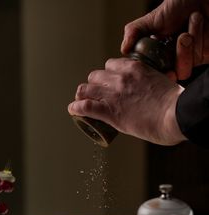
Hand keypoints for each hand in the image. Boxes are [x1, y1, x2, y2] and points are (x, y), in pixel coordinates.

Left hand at [68, 58, 185, 144]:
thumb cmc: (175, 103)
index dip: (107, 74)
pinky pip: (85, 106)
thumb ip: (153, 82)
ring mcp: (113, 94)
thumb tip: (154, 88)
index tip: (107, 82)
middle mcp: (120, 78)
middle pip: (95, 75)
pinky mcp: (109, 111)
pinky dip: (76, 108)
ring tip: (80, 101)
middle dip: (94, 84)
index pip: (111, 65)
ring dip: (82, 95)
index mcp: (134, 68)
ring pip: (86, 89)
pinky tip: (73, 110)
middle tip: (95, 94)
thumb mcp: (162, 82)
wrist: (175, 115)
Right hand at [121, 0, 208, 79]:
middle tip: (179, 43)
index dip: (154, 77)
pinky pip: (198, 58)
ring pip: (184, 69)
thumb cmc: (178, 5)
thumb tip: (123, 49)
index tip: (159, 73)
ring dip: (186, 45)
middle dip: (175, 63)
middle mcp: (174, 59)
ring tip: (190, 23)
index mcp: (159, 54)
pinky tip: (197, 21)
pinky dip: (197, 37)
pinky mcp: (205, 55)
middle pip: (171, 77)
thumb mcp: (152, 18)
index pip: (154, 74)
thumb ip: (134, 32)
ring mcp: (190, 58)